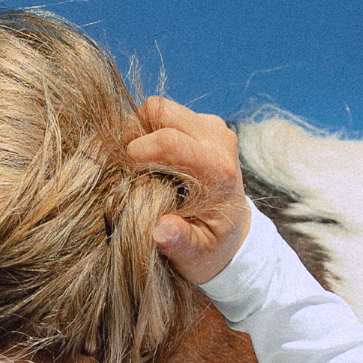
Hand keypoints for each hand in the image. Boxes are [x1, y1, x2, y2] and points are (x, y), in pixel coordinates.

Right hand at [125, 99, 250, 283]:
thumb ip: (180, 243)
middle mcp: (219, 141)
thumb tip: (161, 231)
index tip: (128, 175)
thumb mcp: (196, 255)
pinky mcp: (204, 123)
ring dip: (141, 131)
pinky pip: (164, 113)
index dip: (137, 152)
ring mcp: (213, 127)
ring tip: (141, 162)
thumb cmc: (211, 245)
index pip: (169, 141)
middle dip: (135, 134)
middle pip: (160, 110)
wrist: (234, 230)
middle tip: (130, 165)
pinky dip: (150, 131)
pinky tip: (154, 159)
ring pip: (159, 107)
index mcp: (218, 172)